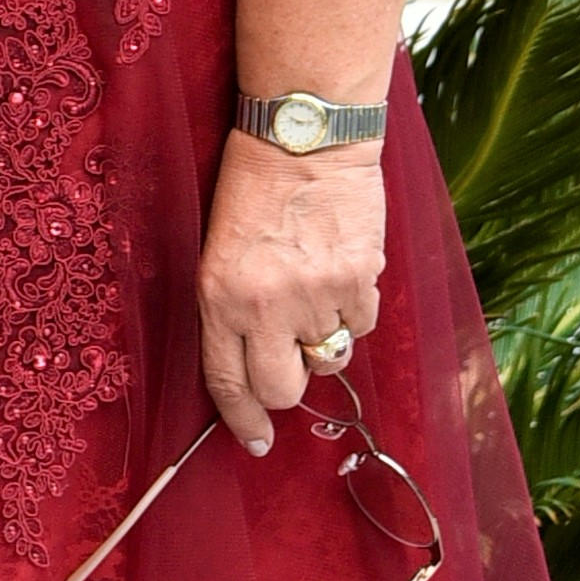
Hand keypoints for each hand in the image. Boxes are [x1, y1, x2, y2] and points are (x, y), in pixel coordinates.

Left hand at [196, 127, 387, 453]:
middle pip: (284, 390)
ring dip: (324, 338)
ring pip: (330, 356)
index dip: (242, 420)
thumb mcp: (217, 252)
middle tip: (292, 362)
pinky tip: (339, 272)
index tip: (255, 441)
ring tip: (314, 294)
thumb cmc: (252, 190)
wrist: (304, 139)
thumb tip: (259, 365)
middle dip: (289, 387)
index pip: (229, 382)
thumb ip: (232, 310)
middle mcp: (267, 305)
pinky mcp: (360, 278)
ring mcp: (317, 294)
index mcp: (220, 298)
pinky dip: (353, 308)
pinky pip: (362, 323)